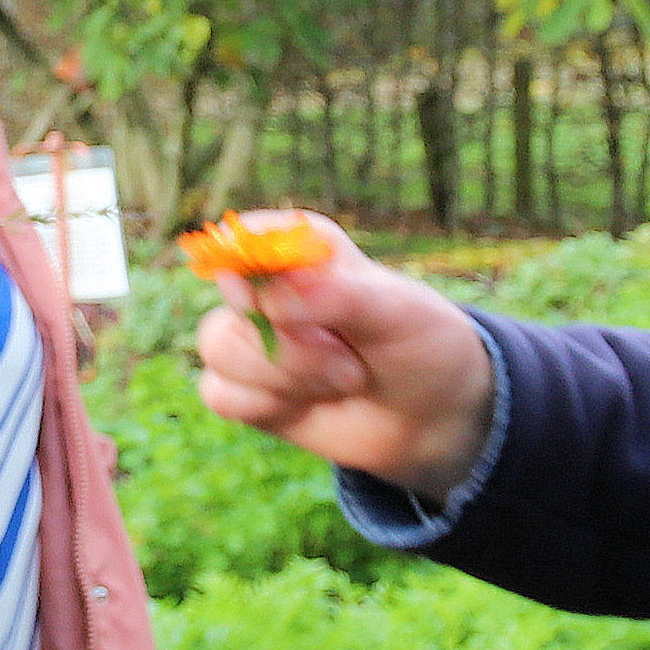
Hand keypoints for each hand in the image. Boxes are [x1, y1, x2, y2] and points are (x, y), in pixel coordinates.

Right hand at [190, 212, 495, 499]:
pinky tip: (308, 405)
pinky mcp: (247, 387)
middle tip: (352, 368)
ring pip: (219, 350)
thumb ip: (335, 295)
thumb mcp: (396, 312)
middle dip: (292, 350)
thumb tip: (269, 296)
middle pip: (233, 307)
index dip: (248, 269)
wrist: (430, 413)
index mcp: (303, 246)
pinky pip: (220, 394)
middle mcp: (269, 287)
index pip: (245, 237)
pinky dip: (266, 406)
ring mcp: (253, 338)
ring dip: (285, 379)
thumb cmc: (416, 344)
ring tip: (343, 381)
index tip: (272, 303)